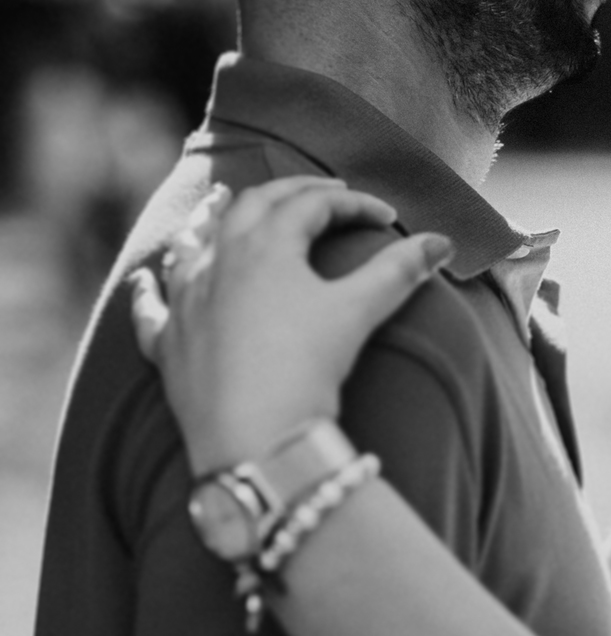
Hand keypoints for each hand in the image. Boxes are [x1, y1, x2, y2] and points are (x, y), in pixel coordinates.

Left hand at [130, 177, 453, 472]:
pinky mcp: (168, 348)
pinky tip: (145, 282)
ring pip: (192, 246)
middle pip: (251, 208)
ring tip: (219, 202)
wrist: (255, 440)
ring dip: (209, 219)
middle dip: (288, 195)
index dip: (353, 204)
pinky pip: (150, 311)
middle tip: (321, 196)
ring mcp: (187, 304)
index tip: (384, 217)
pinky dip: (149, 292)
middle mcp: (218, 263)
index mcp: (266, 246)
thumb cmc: (306, 369)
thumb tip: (441, 242)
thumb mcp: (359, 313)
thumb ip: (399, 271)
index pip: (311, 205)